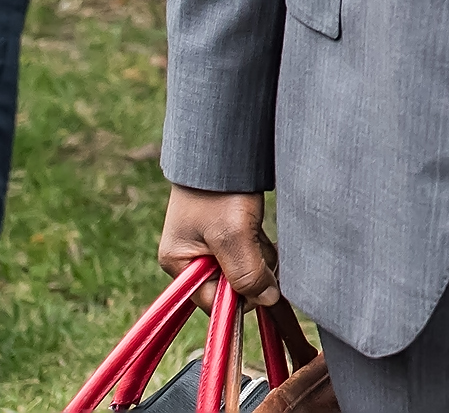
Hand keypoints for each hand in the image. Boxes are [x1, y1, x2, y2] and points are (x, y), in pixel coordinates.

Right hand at [159, 186, 282, 308]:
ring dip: (261, 258)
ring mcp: (210, 245)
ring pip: (245, 269)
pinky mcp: (228, 232)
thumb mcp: (232, 235)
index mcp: (180, 264)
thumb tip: (268, 301)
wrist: (223, 147)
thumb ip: (246, 274)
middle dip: (254, 274)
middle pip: (231, 287)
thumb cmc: (218, 190)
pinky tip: (264, 231)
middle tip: (261, 248)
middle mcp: (192, 258)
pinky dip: (261, 246)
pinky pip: (250, 252)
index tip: (266, 284)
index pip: (214, 302)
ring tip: (260, 233)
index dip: (242, 298)